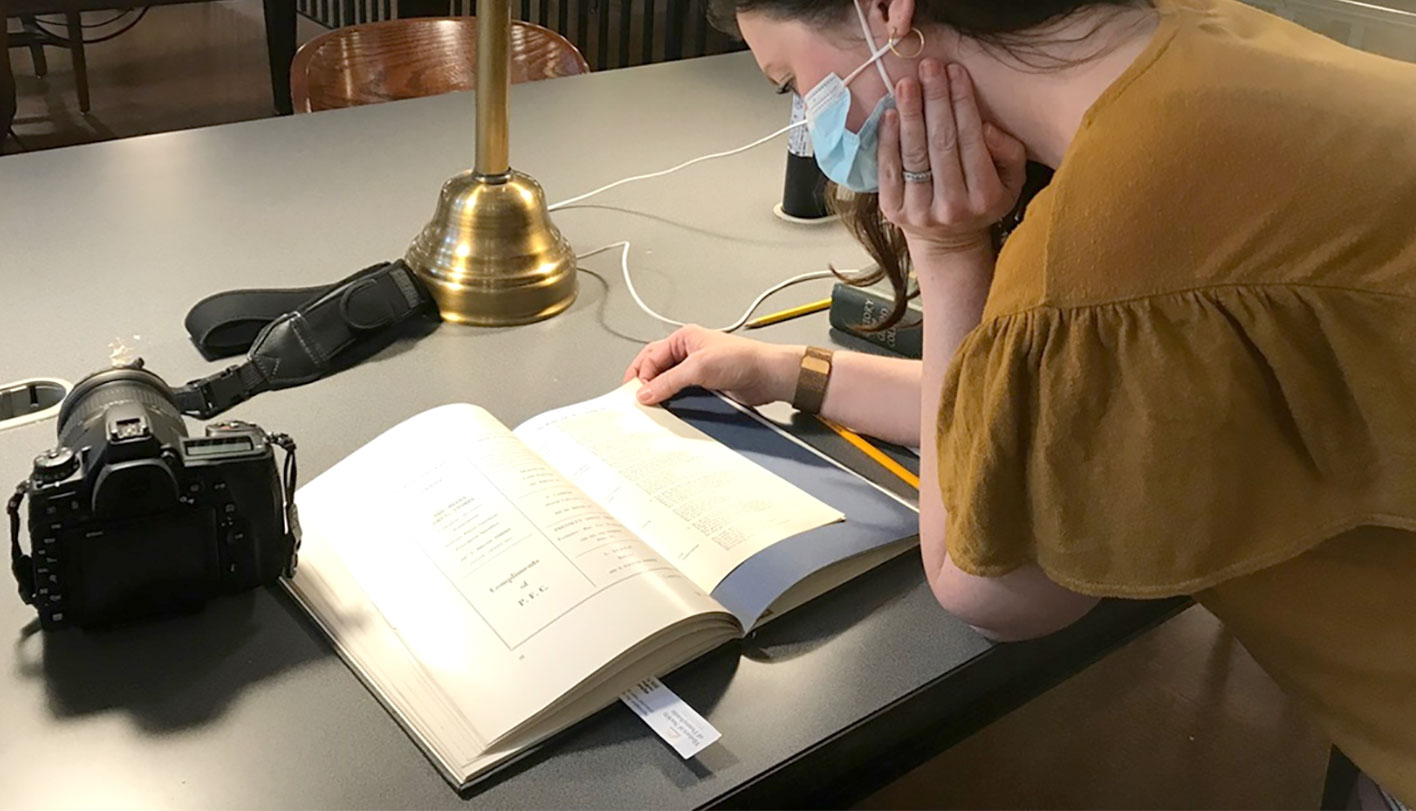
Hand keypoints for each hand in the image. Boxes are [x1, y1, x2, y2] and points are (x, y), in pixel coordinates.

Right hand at [623, 325, 801, 405]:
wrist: (768, 376)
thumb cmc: (743, 358)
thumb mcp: (699, 367)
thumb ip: (669, 381)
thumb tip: (646, 392)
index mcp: (684, 338)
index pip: (651, 356)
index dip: (641, 375)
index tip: (637, 395)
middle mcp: (689, 352)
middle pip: (656, 367)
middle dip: (644, 382)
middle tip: (636, 400)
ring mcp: (697, 370)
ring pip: (668, 382)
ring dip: (660, 393)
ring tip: (652, 406)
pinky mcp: (706, 386)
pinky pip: (682, 394)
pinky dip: (674, 402)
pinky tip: (670, 409)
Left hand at [878, 60, 1026, 260]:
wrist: (949, 245)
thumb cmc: (982, 203)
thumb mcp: (1011, 182)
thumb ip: (1009, 152)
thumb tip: (985, 126)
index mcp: (985, 197)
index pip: (972, 140)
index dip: (962, 103)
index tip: (955, 72)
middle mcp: (952, 206)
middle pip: (941, 143)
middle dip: (935, 100)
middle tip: (929, 67)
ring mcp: (920, 211)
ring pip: (914, 154)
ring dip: (909, 114)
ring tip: (907, 84)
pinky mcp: (893, 213)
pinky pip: (889, 170)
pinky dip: (888, 140)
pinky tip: (890, 114)